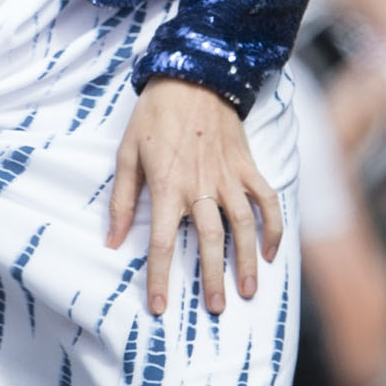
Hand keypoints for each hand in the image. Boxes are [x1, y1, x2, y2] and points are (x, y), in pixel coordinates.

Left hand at [109, 76, 283, 316]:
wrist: (193, 76)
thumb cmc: (155, 115)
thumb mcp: (127, 154)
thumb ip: (121, 200)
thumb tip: (112, 240)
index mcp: (167, 187)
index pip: (162, 243)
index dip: (160, 278)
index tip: (160, 307)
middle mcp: (200, 187)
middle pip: (209, 242)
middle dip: (212, 279)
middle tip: (217, 309)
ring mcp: (228, 177)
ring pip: (243, 227)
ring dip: (247, 261)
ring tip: (249, 290)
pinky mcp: (248, 166)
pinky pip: (266, 200)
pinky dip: (273, 226)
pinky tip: (272, 251)